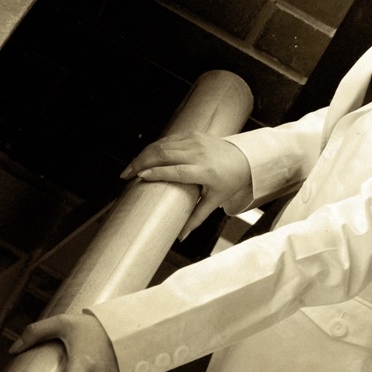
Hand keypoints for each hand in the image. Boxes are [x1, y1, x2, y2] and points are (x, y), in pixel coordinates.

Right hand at [121, 131, 252, 239]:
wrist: (245, 157)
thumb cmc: (230, 180)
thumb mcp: (215, 201)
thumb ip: (196, 218)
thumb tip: (180, 237)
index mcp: (205, 170)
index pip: (177, 170)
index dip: (157, 173)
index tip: (140, 177)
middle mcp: (199, 153)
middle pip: (165, 155)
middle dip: (142, 163)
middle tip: (126, 175)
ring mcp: (196, 141)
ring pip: (163, 145)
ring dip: (144, 155)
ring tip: (130, 168)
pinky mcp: (193, 134)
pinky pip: (169, 139)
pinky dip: (154, 147)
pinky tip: (143, 157)